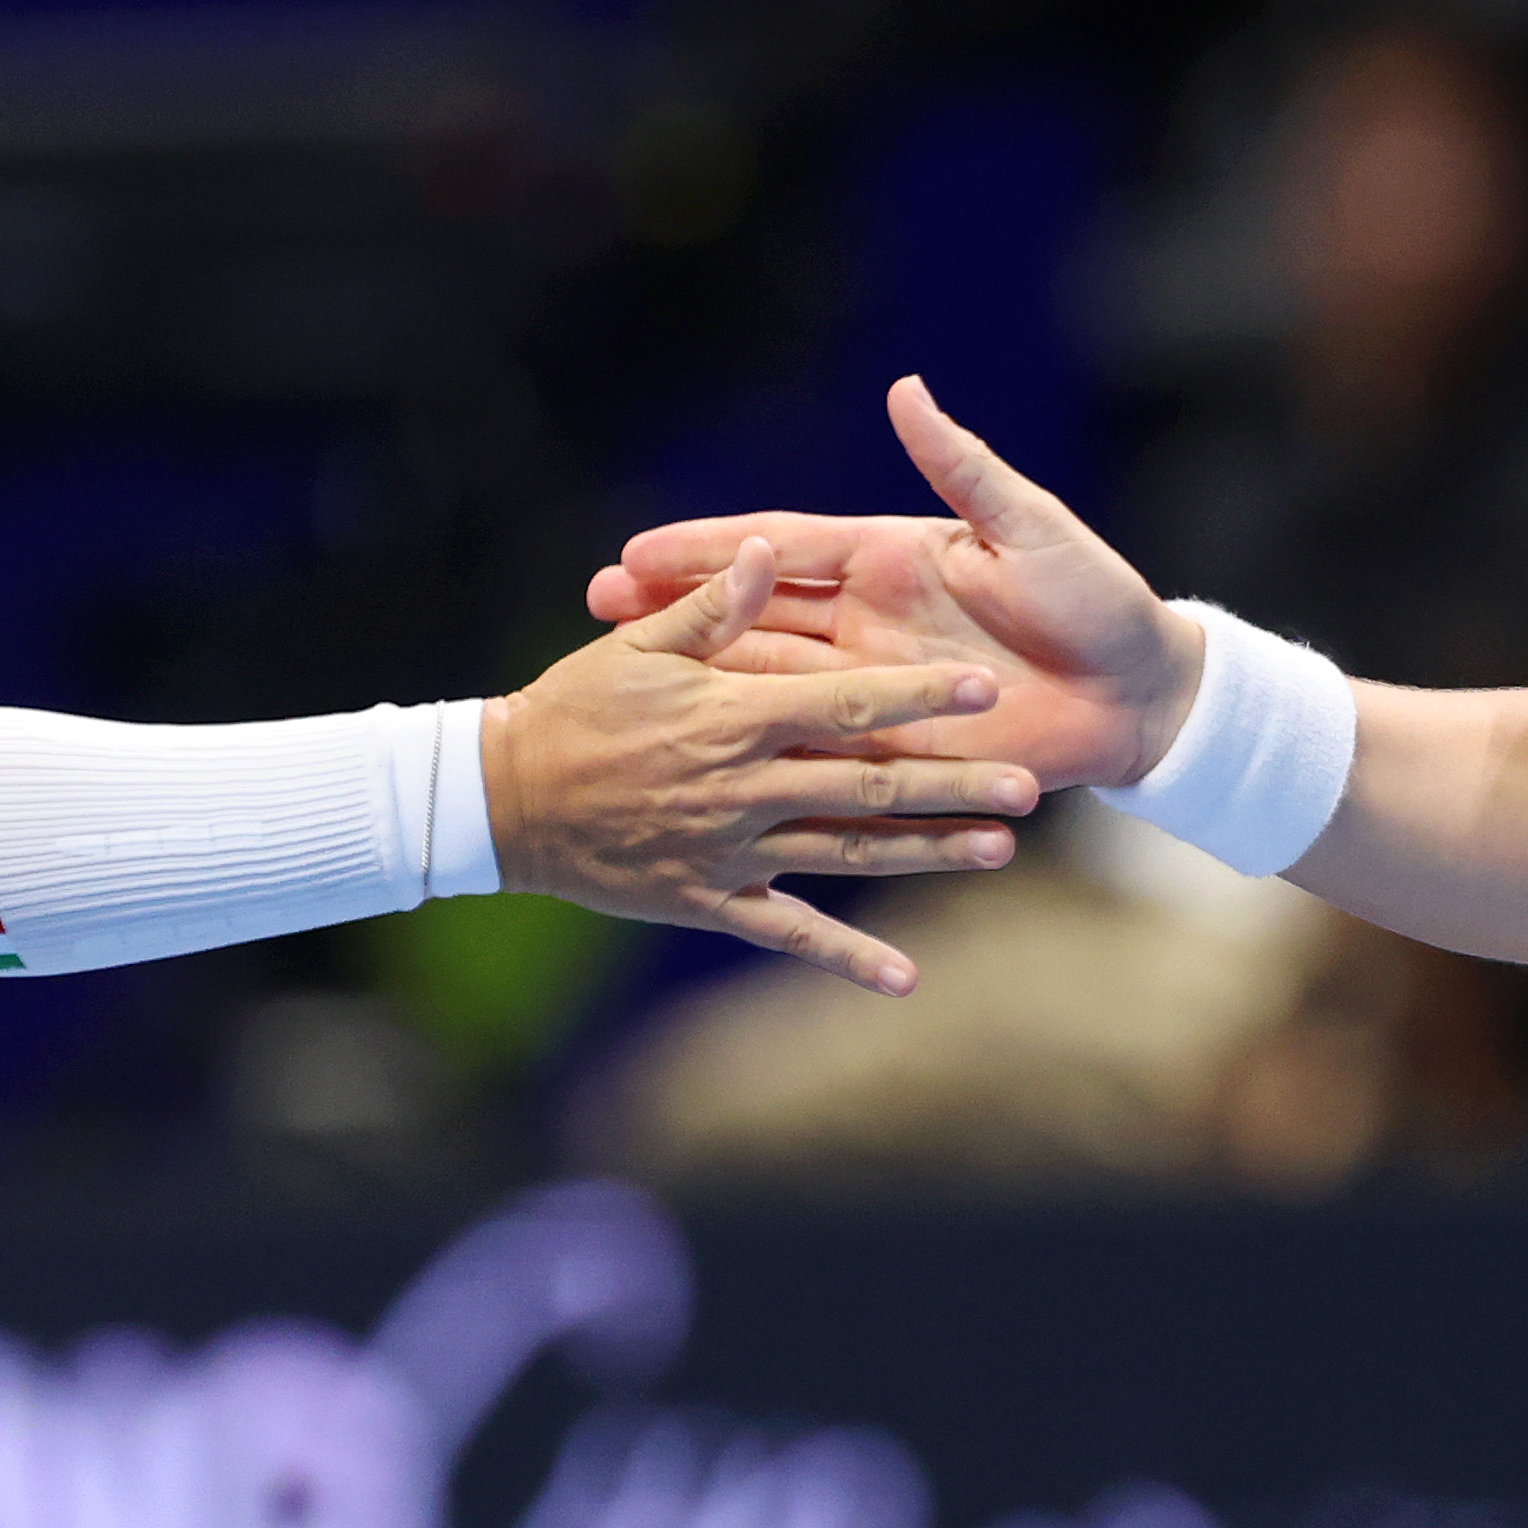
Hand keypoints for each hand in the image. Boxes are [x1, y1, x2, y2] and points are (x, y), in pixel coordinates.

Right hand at [483, 534, 1037, 994]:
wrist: (502, 800)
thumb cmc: (571, 706)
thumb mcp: (638, 643)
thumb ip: (714, 603)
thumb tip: (769, 549)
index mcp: (733, 713)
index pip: (847, 701)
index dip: (919, 695)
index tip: (984, 688)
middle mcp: (744, 785)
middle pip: (869, 784)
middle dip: (953, 783)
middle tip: (1026, 784)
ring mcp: (732, 850)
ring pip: (848, 853)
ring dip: (926, 854)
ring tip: (1000, 851)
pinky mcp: (710, 901)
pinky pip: (788, 931)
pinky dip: (845, 956)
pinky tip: (904, 978)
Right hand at [583, 377, 1202, 790]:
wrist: (1140, 689)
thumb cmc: (1092, 594)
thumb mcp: (1026, 528)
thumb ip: (961, 466)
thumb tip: (905, 390)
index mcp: (885, 562)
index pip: (779, 550)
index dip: (709, 552)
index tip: (634, 553)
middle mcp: (865, 629)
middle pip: (752, 623)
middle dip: (673, 619)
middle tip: (594, 616)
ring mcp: (874, 694)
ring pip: (768, 694)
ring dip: (700, 695)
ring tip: (624, 698)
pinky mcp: (897, 756)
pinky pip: (828, 780)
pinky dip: (770, 773)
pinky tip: (710, 801)